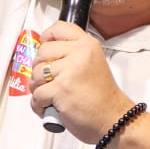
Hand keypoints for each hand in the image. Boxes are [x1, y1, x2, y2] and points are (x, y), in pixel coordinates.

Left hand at [29, 21, 131, 145]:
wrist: (113, 120)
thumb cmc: (102, 98)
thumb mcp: (94, 64)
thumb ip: (74, 54)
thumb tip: (47, 55)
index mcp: (88, 45)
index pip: (59, 28)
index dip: (46, 38)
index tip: (45, 48)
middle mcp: (79, 54)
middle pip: (42, 52)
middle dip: (40, 70)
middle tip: (49, 81)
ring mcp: (69, 71)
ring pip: (36, 74)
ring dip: (38, 89)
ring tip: (50, 97)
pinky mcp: (60, 89)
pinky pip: (36, 95)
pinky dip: (38, 105)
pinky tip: (49, 108)